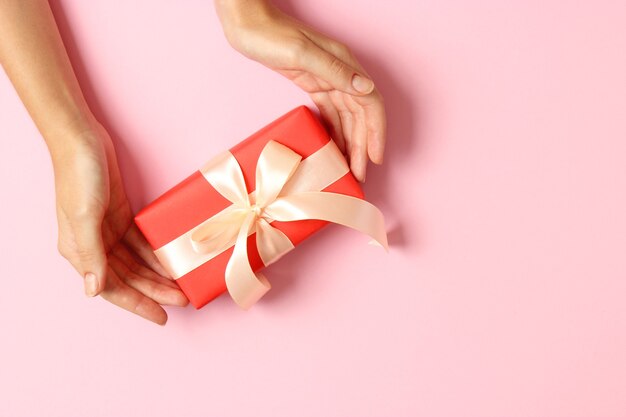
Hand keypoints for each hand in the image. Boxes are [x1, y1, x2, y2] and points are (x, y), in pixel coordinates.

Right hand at [52, 121, 187, 324]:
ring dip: (157, 275)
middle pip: (129, 278)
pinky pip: (140, 243)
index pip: (113, 289)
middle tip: (184, 299)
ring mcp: (107, 231)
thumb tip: (93, 291)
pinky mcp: (119, 216)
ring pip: (136, 263)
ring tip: (182, 284)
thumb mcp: (85, 216)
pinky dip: (155, 254)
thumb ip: (90, 254)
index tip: (163, 317)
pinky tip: (171, 260)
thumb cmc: (80, 176)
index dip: (138, 304)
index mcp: (80, 251)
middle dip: (155, 291)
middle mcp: (93, 246)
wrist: (82, 139)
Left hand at [215, 0, 385, 180]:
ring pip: (347, 117)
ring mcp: (327, 78)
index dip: (376, 132)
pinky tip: (334, 149)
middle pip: (361, 115)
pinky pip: (331, 113)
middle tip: (359, 175)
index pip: (370, 102)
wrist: (246, 23)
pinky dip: (335, 132)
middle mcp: (340, 72)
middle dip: (363, 146)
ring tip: (349, 169)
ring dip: (351, 143)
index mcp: (343, 64)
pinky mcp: (312, 83)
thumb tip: (365, 88)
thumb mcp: (300, 53)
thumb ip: (334, 70)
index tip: (375, 158)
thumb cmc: (269, 35)